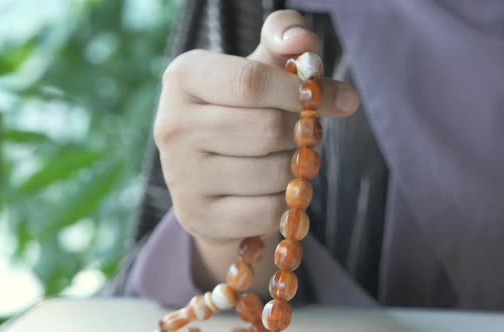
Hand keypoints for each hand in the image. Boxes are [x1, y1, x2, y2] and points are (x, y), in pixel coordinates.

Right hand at [153, 10, 359, 290]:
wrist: (217, 173)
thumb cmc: (247, 110)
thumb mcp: (262, 67)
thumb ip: (285, 39)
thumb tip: (304, 43)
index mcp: (184, 76)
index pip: (251, 81)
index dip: (300, 92)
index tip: (332, 99)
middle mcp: (171, 125)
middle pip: (267, 130)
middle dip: (299, 134)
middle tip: (301, 134)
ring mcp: (179, 175)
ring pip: (273, 174)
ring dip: (293, 169)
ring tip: (279, 160)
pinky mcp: (195, 216)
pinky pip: (267, 212)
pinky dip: (284, 203)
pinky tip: (270, 191)